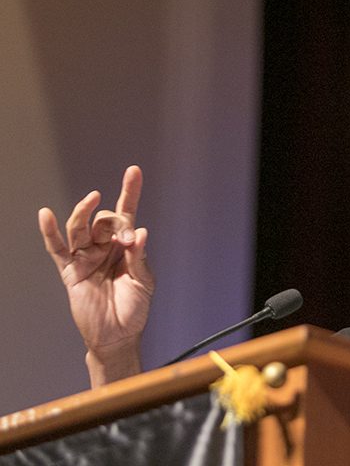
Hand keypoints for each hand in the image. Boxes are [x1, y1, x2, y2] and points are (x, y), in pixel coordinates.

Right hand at [38, 165, 153, 385]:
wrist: (117, 335)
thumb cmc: (133, 309)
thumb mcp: (144, 282)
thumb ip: (140, 258)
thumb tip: (138, 233)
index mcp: (125, 246)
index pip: (126, 214)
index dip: (129, 192)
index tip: (133, 171)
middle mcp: (104, 247)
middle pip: (105, 219)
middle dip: (115, 222)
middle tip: (126, 240)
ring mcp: (86, 257)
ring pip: (80, 227)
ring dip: (85, 211)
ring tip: (93, 198)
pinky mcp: (70, 270)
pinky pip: (57, 248)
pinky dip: (50, 231)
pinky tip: (46, 215)